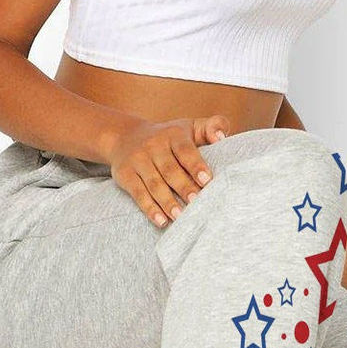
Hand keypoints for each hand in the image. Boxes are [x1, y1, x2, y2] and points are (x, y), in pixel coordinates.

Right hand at [108, 116, 229, 226]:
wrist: (125, 137)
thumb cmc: (169, 138)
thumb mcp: (190, 127)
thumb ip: (212, 126)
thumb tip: (222, 137)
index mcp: (173, 134)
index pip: (185, 150)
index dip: (196, 165)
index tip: (207, 181)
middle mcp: (154, 145)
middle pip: (170, 170)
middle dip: (184, 187)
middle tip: (196, 203)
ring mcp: (138, 160)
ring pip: (154, 184)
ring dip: (167, 202)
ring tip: (180, 217)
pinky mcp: (125, 175)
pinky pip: (138, 193)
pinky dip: (149, 208)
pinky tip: (161, 221)